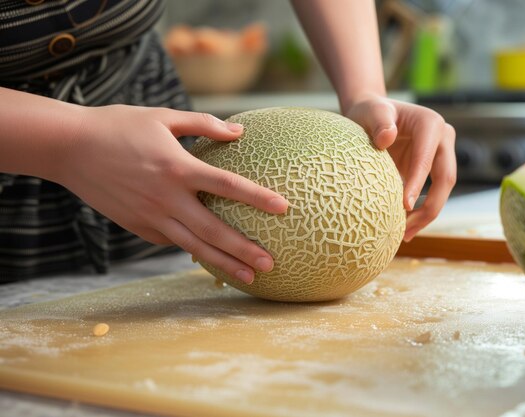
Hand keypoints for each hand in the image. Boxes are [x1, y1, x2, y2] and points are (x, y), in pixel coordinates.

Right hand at [55, 105, 288, 283]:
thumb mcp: (163, 117)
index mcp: (177, 168)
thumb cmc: (118, 126)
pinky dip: (193, 250)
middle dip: (244, 250)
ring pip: (194, 246)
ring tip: (250, 278)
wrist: (69, 148)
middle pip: (214, 230)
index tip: (284, 208)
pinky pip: (171, 241)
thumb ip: (203, 124)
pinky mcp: (138, 227)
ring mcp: (150, 217)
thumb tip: (239, 131)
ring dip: (223, 264)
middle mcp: (166, 198)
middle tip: (271, 264)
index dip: (258, 197)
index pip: (227, 185)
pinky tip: (211, 257)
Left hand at [344, 94, 455, 240]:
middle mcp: (443, 139)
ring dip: (425, 215)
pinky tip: (404, 228)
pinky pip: (431, 194)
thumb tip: (386, 138)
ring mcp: (441, 156)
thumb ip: (378, 121)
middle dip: (428, 208)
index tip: (404, 206)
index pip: (427, 159)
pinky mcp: (433, 170)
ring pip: (442, 191)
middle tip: (405, 230)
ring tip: (403, 234)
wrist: (371, 115)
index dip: (418, 184)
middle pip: (446, 179)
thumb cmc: (369, 113)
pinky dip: (419, 212)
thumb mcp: (369, 112)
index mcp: (431, 124)